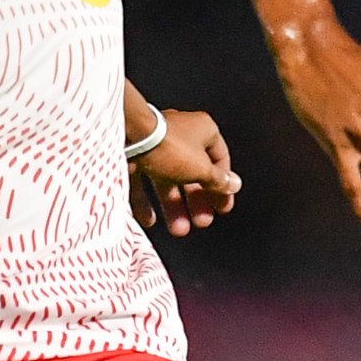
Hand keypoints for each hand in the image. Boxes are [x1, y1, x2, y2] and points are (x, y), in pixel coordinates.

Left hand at [130, 107, 241, 236]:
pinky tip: (149, 219)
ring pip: (168, 179)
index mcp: (203, 131)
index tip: (222, 208)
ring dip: (174, 206)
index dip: (222, 186)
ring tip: (178, 230)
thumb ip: (218, 180)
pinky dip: (146, 201)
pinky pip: (143, 180)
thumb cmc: (169, 146)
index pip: (220, 161)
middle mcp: (180, 135)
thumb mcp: (201, 168)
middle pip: (193, 173)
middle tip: (201, 222)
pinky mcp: (134, 154)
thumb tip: (233, 185)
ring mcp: (155, 145)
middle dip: (197, 202)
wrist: (127, 135)